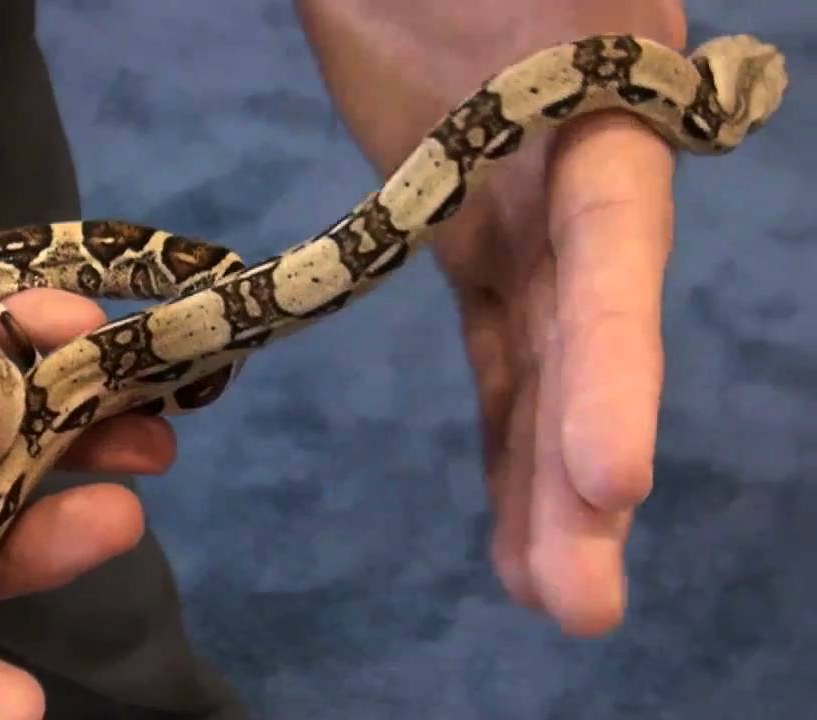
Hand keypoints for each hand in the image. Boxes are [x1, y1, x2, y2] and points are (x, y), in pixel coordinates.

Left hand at [298, 0, 686, 635]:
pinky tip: (511, 524)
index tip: (608, 480)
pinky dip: (507, 435)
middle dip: (583, 474)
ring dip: (547, 486)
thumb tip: (589, 66)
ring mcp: (523, 222)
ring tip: (548, 598)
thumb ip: (539, 7)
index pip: (612, 256)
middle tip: (580, 606)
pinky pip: (498, 349)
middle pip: (589, 343)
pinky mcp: (466, 241)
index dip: (614, 367)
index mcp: (604, 112)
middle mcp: (580, 186)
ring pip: (546, 368)